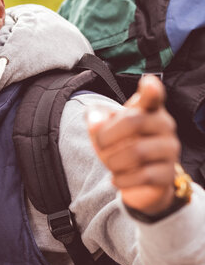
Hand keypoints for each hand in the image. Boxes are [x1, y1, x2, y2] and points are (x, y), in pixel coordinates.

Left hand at [86, 75, 179, 213]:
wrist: (137, 181)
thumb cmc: (120, 146)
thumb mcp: (103, 129)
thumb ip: (95, 118)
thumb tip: (95, 122)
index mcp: (148, 109)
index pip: (154, 95)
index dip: (151, 89)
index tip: (148, 83)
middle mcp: (164, 125)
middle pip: (133, 121)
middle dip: (107, 136)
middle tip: (100, 145)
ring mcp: (169, 149)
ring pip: (137, 151)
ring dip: (113, 161)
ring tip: (111, 164)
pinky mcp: (168, 173)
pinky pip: (142, 176)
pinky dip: (121, 179)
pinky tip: (117, 179)